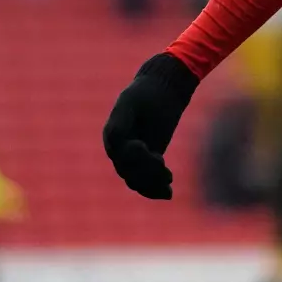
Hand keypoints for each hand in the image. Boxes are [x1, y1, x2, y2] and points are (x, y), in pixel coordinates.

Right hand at [102, 53, 198, 199]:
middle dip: (147, 173)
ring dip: (153, 184)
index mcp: (112, 135)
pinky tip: (168, 193)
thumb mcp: (130, 103)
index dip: (135, 158)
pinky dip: (156, 189)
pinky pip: (148, 180)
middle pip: (130, 172)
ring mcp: (134, 155)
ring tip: (168, 180)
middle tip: (165, 169)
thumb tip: (116, 143)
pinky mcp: (150, 158)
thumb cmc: (146, 91)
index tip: (148, 149)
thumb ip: (119, 123)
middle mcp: (120, 149)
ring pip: (138, 180)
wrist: (164, 87)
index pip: (120, 156)